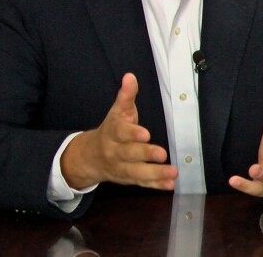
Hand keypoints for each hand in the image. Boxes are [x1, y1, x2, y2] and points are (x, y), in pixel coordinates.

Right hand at [60, 73, 176, 189]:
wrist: (90, 157)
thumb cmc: (111, 130)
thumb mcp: (117, 111)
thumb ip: (126, 95)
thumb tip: (130, 76)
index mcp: (112, 132)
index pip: (121, 132)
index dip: (132, 133)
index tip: (146, 133)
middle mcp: (114, 152)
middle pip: (129, 154)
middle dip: (145, 154)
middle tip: (162, 154)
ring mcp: (121, 167)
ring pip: (137, 172)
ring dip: (155, 174)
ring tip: (172, 173)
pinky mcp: (129, 179)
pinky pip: (142, 183)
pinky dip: (156, 185)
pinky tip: (169, 185)